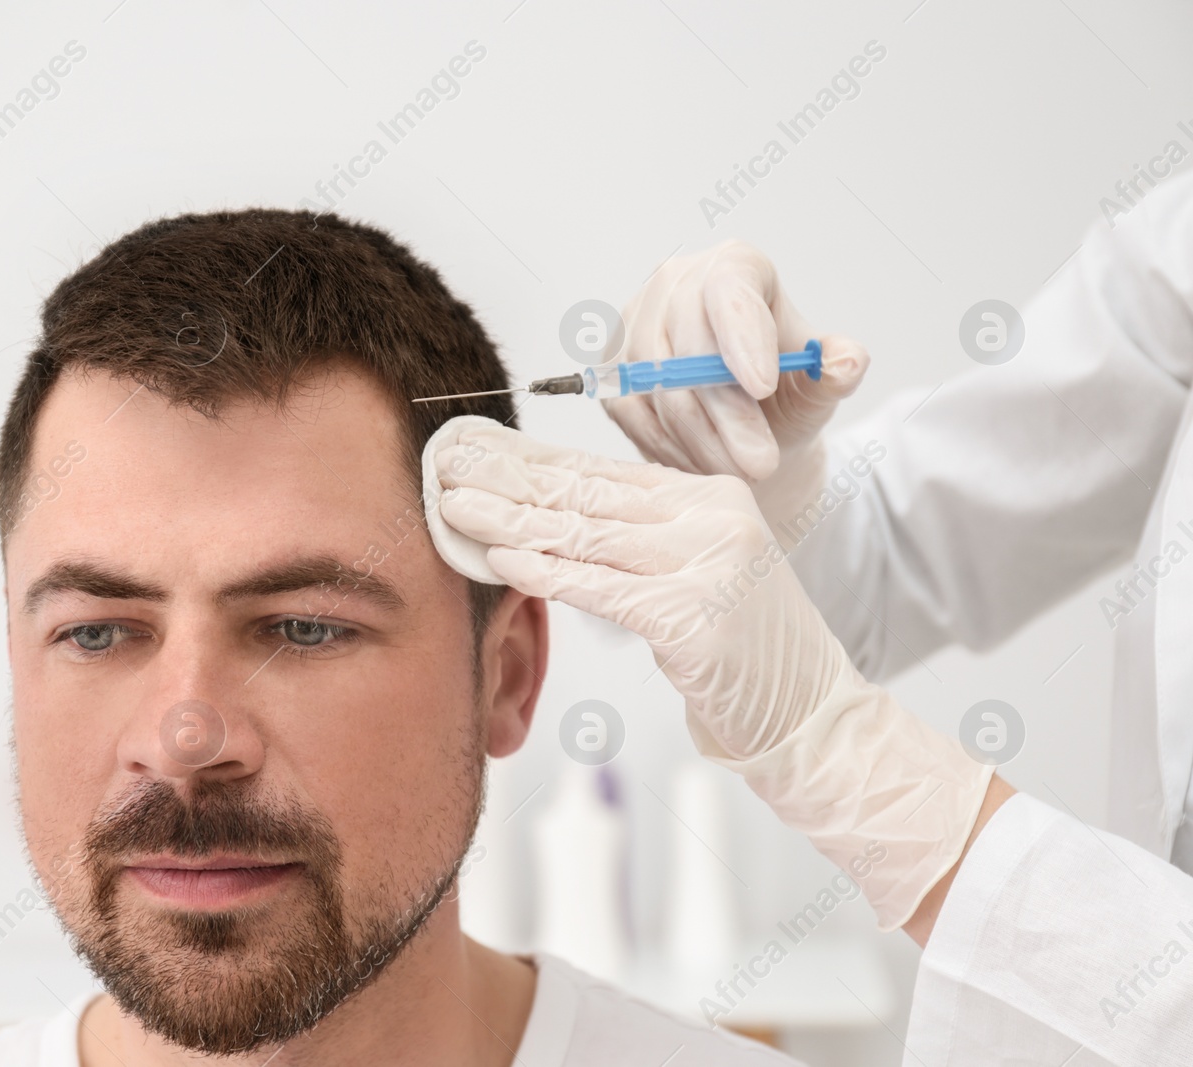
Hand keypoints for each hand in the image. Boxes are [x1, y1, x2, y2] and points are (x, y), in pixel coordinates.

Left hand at [434, 419, 842, 758]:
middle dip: (507, 478)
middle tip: (444, 464)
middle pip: (587, 492)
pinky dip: (546, 572)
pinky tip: (501, 557)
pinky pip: (601, 588)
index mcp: (710, 496)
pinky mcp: (692, 615)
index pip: (601, 470)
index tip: (474, 448)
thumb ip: (636, 538)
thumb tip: (545, 514)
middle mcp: (711, 517)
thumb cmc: (744, 648)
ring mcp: (706, 563)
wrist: (810, 711)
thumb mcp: (695, 571)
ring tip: (454, 506)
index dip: (530, 458)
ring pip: (586, 534)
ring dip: (510, 520)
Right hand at [601, 241, 868, 490]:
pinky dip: (671, 447)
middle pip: (688, 349)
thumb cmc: (782, 392)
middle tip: (761, 463)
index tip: (762, 388)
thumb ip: (836, 371)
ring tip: (741, 472)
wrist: (741, 421)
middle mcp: (675, 282)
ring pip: (659, 389)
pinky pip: (634, 413)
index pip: (729, 292)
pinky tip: (705, 463)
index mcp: (735, 267)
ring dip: (702, 441)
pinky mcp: (614, 368)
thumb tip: (850, 361)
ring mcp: (635, 324)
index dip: (742, 339)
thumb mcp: (817, 385)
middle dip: (726, 415)